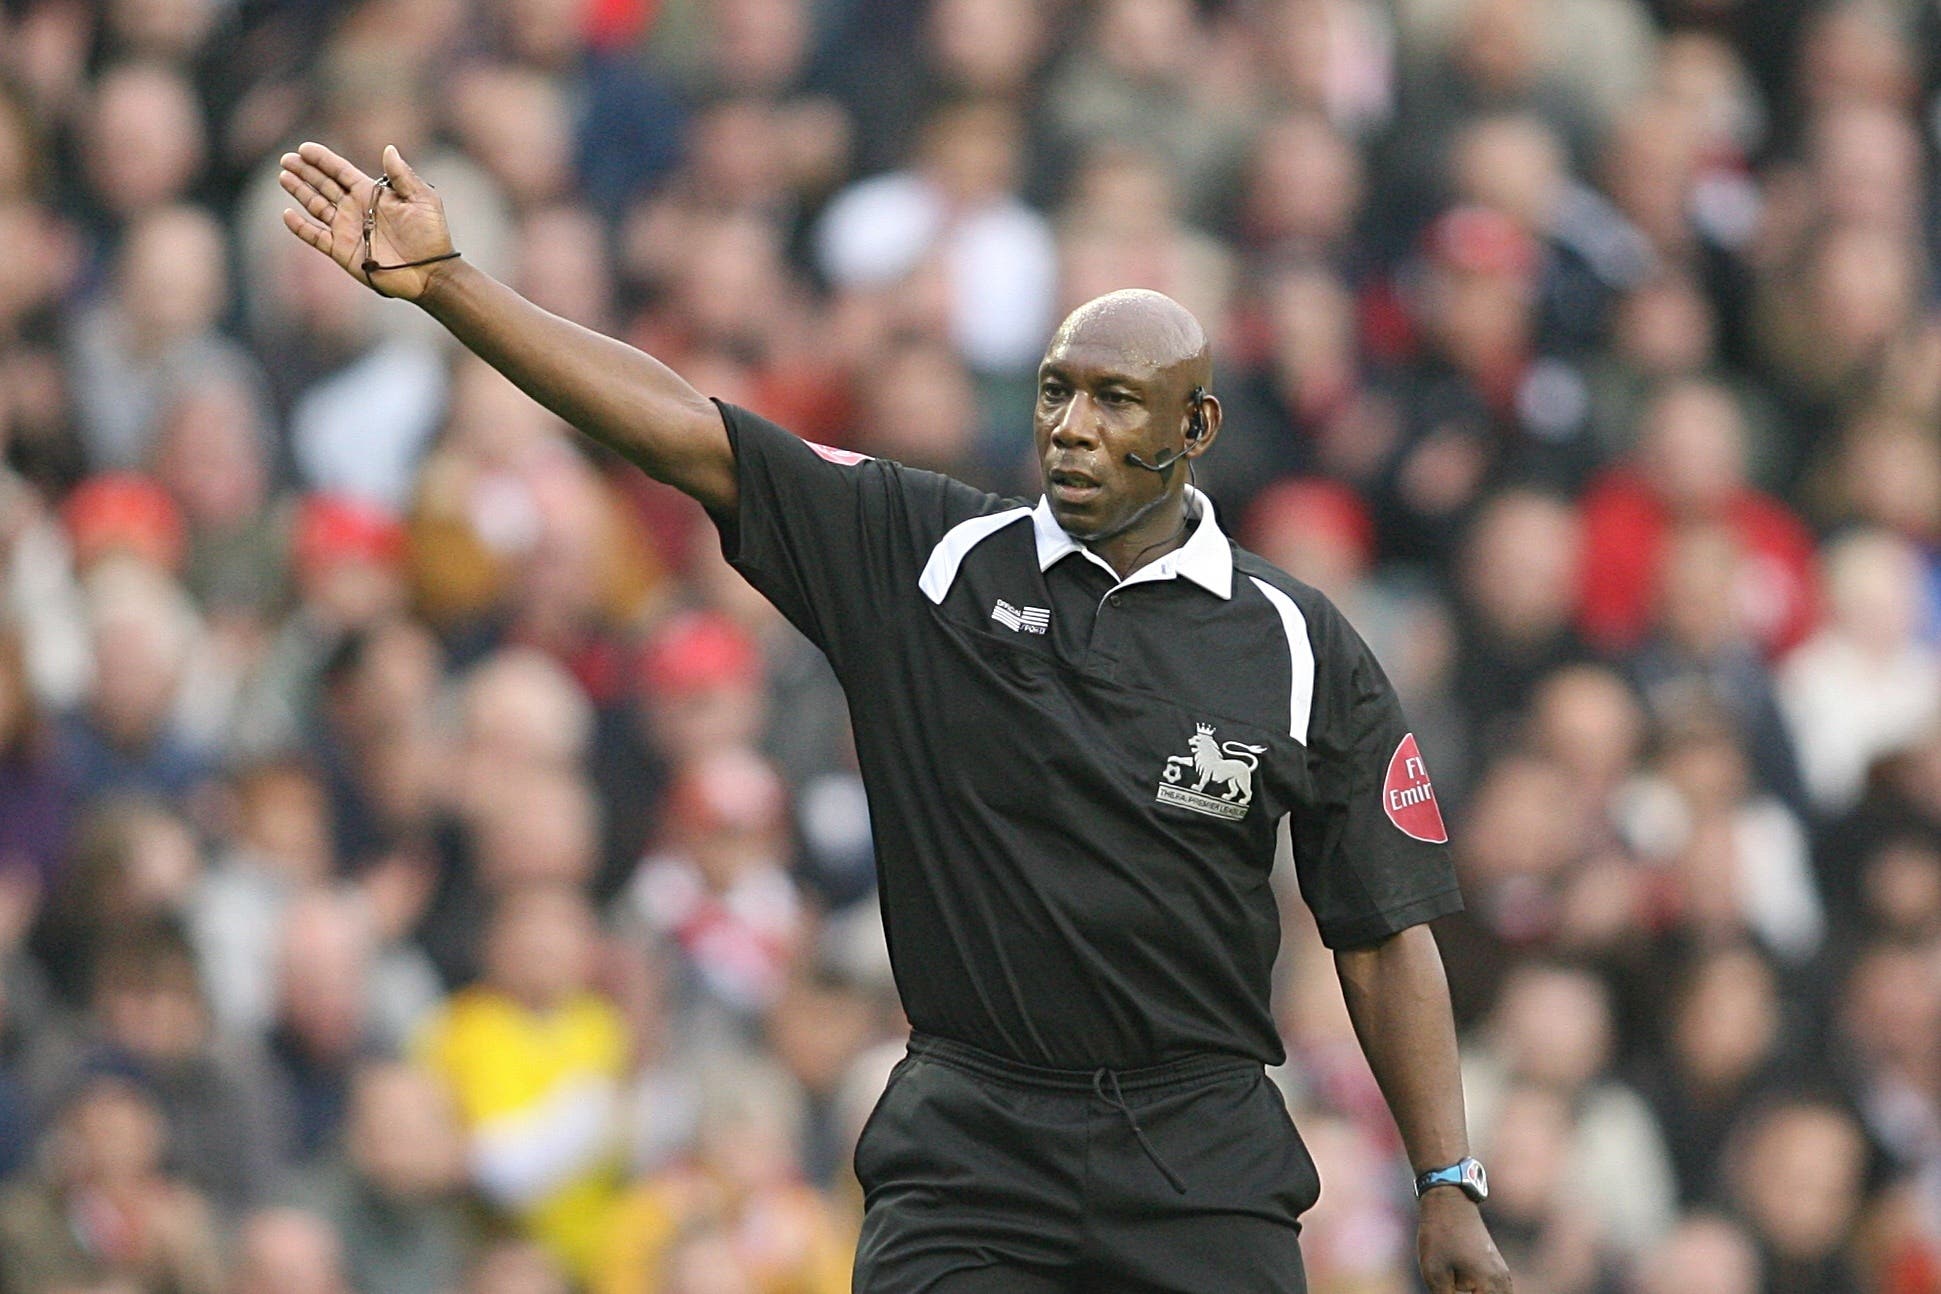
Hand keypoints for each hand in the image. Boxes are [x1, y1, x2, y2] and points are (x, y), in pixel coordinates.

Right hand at [278, 141, 456, 300]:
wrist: (429, 271)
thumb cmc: (431, 235)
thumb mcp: (422, 200)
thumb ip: (402, 175)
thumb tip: (388, 149)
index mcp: (371, 194)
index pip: (340, 171)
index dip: (323, 159)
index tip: (304, 147)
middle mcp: (356, 209)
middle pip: (324, 185)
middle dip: (305, 171)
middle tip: (287, 158)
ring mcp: (347, 229)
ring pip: (316, 206)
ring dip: (300, 191)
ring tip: (284, 176)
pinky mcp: (342, 251)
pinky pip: (316, 237)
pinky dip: (300, 227)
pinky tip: (287, 214)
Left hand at [1418, 1190, 1512, 1291]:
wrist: (1448, 1200)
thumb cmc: (1440, 1236)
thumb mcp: (1435, 1276)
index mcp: (1492, 1287)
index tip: (1449, 1292)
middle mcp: (1503, 1283)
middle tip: (1449, 1290)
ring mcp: (1502, 1275)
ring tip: (1452, 1288)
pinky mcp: (1494, 1268)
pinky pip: (1493, 1292)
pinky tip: (1461, 1288)